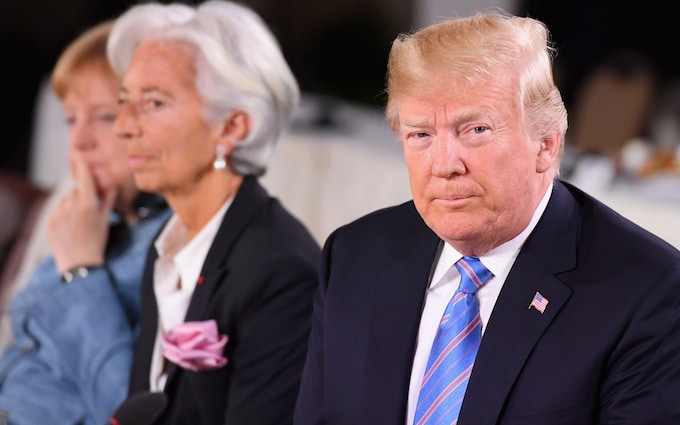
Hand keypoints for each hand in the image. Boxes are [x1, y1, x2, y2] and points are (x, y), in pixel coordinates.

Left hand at [48, 154, 116, 272]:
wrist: (79, 264)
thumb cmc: (96, 243)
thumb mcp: (105, 221)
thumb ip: (107, 202)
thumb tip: (111, 187)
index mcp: (87, 205)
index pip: (84, 179)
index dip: (82, 167)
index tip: (80, 157)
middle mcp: (71, 207)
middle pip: (77, 190)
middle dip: (83, 195)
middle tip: (89, 208)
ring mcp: (59, 213)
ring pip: (66, 200)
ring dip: (72, 204)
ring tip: (79, 221)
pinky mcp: (50, 221)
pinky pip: (58, 209)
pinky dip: (64, 213)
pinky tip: (70, 226)